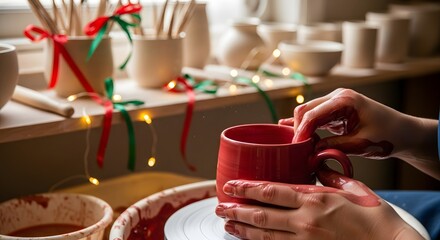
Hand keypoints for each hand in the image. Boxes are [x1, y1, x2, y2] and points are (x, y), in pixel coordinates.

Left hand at [215, 167, 424, 239]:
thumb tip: (314, 166)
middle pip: (262, 214)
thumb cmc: (374, 215)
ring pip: (265, 235)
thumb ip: (327, 176)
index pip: (271, 191)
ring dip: (243, 228)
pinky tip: (249, 239)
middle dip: (237, 210)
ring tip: (227, 224)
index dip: (246, 188)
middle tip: (220, 206)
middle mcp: (305, 221)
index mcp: (314, 199)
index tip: (230, 185)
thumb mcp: (350, 187)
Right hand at [278, 88, 439, 178]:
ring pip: (307, 113)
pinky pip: (314, 117)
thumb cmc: (389, 135)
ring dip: (299, 127)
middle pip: (306, 110)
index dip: (301, 131)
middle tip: (293, 148)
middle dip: (297, 128)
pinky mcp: (334, 112)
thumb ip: (335, 146)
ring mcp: (335, 103)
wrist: (405, 133)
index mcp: (345, 100)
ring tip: (292, 144)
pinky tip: (289, 131)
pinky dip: (304, 125)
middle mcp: (337, 97)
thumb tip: (311, 151)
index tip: (295, 147)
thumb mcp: (361, 144)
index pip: (313, 114)